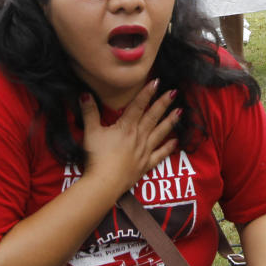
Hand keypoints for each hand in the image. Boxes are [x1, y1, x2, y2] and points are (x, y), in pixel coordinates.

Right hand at [79, 80, 178, 195]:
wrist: (104, 183)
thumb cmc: (97, 158)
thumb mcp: (90, 132)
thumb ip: (89, 112)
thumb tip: (85, 94)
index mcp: (126, 127)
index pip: (138, 106)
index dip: (147, 93)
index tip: (157, 82)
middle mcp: (138, 136)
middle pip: (153, 116)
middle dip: (163, 103)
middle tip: (174, 92)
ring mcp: (144, 151)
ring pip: (160, 132)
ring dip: (170, 121)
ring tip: (180, 111)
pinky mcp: (146, 164)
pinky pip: (160, 154)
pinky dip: (168, 148)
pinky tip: (176, 141)